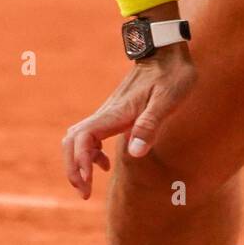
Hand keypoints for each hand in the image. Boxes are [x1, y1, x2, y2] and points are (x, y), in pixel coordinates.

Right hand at [62, 44, 195, 197]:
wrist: (166, 51)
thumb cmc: (171, 74)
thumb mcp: (168, 99)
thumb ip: (150, 124)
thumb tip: (134, 152)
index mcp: (116, 113)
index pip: (83, 138)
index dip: (80, 161)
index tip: (88, 181)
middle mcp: (106, 113)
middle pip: (72, 141)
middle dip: (73, 168)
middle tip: (84, 193)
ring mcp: (108, 112)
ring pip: (77, 138)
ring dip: (77, 162)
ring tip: (88, 185)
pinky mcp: (114, 112)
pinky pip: (89, 135)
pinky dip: (89, 153)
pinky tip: (105, 164)